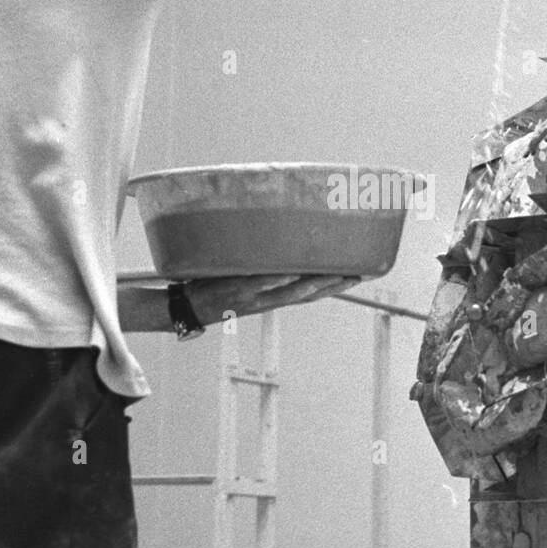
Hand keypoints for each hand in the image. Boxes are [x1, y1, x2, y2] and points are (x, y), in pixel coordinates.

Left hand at [184, 274, 359, 325]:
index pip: (311, 294)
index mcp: (272, 299)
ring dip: (314, 283)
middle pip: (309, 295)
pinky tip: (290, 271)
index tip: (359, 275)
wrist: (187, 308)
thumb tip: (277, 239)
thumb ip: (261, 268)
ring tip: (337, 273)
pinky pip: (260, 283)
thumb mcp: (243, 282)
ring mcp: (254, 295)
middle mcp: (268, 300)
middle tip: (359, 274)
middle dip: (336, 285)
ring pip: (291, 292)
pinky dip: (276, 279)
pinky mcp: (236, 289)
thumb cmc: (215, 291)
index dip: (336, 287)